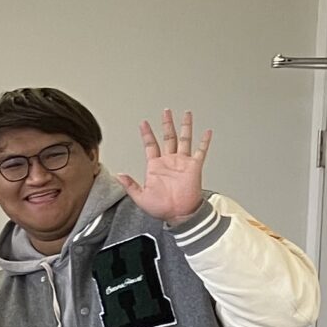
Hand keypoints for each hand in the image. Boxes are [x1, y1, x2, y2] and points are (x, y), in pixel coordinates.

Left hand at [114, 108, 211, 223]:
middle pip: (168, 137)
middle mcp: (169, 162)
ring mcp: (182, 162)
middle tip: (166, 111)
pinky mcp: (194, 167)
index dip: (147, 133)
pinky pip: (201, 151)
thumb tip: (119, 175)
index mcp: (156, 167)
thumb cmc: (162, 208)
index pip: (150, 145)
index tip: (143, 123)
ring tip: (186, 114)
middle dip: (167, 124)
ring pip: (184, 139)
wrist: (179, 214)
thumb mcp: (140, 197)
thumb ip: (130, 185)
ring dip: (185, 126)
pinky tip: (207, 132)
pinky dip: (205, 141)